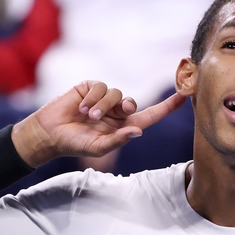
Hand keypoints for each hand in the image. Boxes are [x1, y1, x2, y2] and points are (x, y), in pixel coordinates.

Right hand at [12, 81, 186, 167]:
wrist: (50, 133)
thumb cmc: (75, 144)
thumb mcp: (98, 147)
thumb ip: (118, 140)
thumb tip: (139, 132)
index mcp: (123, 127)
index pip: (151, 116)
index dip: (167, 106)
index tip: (184, 95)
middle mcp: (116, 112)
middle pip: (131, 102)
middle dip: (125, 106)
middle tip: (116, 112)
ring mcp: (103, 99)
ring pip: (115, 93)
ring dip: (102, 105)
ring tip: (87, 116)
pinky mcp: (89, 88)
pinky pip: (99, 87)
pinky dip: (91, 97)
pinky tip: (80, 106)